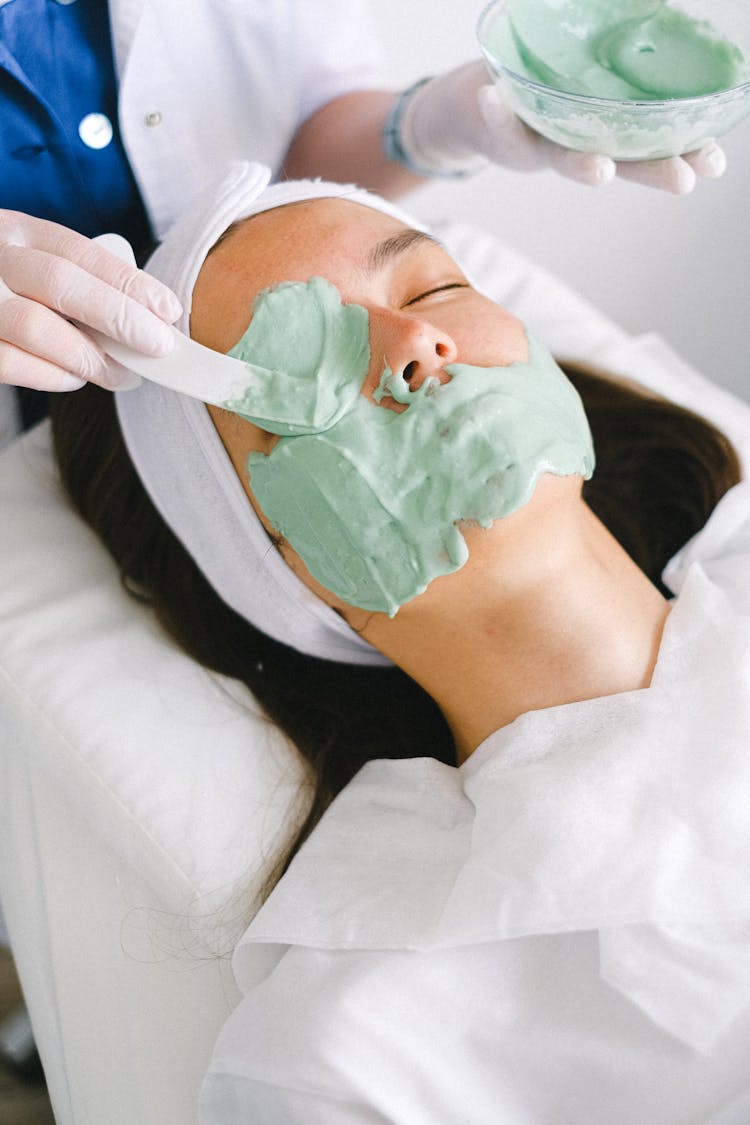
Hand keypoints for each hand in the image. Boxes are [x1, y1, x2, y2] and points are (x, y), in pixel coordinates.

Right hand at [0, 210, 181, 392]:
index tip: (168, 310)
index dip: (128, 282)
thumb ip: (76, 282)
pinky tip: (74, 377)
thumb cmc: (6, 287)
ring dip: (89, 357)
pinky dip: (51, 375)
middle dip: (119, 317)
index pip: (79, 251)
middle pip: (62, 283)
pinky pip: (10, 362)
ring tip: (121, 373)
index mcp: (14, 230)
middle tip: (158, 346)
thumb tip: (146, 320)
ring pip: (35, 328)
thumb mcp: (32, 264)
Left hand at [396, 61, 726, 193]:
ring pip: (566, 156)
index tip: (712, 164)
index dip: (685, 153)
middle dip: (653, 170)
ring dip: (583, 164)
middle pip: (623, 161)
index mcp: (609, 130)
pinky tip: (490, 98)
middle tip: (684, 180)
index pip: (654, 145)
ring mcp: (542, 140)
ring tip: (600, 169)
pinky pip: (499, 119)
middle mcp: (580, 142)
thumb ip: (629, 69)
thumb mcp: (593, 79)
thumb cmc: (546, 88)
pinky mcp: (503, 131)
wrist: (480, 99)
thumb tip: (674, 27)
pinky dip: (496, 110)